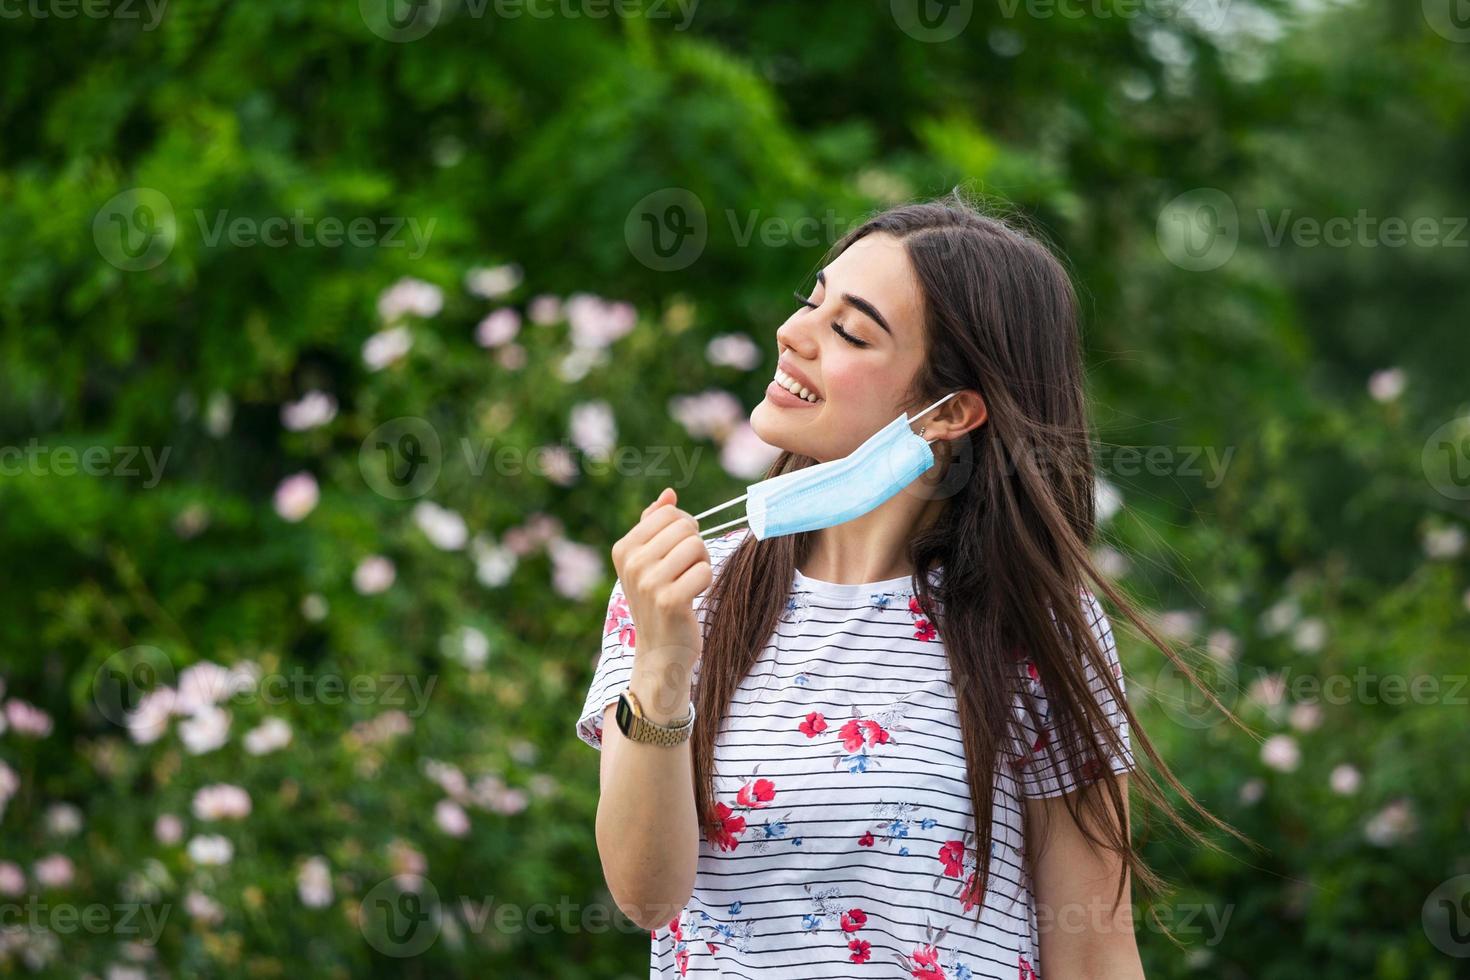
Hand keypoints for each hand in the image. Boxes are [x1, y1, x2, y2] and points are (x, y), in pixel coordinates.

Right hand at [610, 487, 712, 669]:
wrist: (659, 651)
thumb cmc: (657, 601)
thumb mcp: (648, 561)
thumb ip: (655, 525)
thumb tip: (669, 494)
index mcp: (624, 549)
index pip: (669, 513)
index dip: (684, 528)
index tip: (678, 551)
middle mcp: (632, 563)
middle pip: (686, 527)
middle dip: (696, 546)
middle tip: (686, 570)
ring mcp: (649, 582)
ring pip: (697, 546)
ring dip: (702, 564)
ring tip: (689, 582)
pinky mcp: (670, 601)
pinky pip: (705, 571)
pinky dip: (706, 582)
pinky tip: (692, 597)